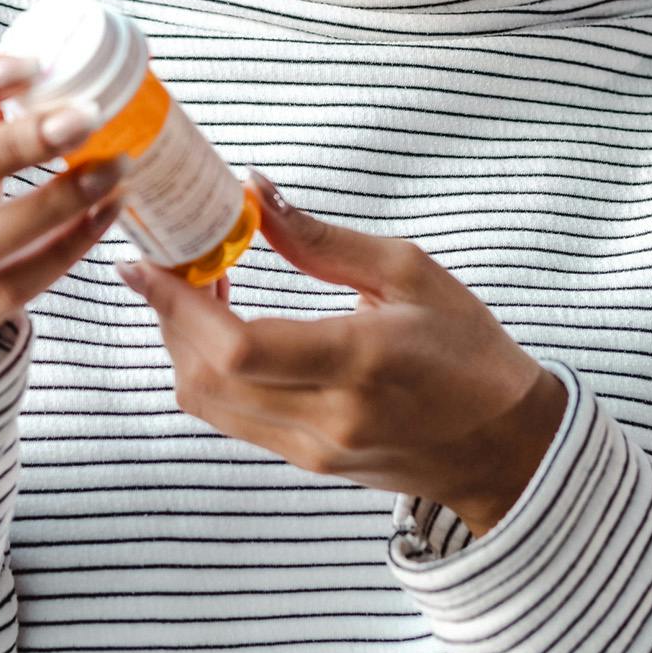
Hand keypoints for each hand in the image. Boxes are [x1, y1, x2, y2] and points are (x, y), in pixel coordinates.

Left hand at [118, 171, 565, 536]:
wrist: (505, 445)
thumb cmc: (468, 348)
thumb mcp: (409, 272)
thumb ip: (320, 238)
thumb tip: (253, 191)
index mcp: (357, 362)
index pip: (236, 348)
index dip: (176, 306)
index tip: (145, 262)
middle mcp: (326, 418)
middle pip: (204, 375)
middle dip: (168, 315)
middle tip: (167, 260)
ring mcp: (312, 449)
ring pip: (207, 401)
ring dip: (182, 343)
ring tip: (197, 286)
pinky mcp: (307, 461)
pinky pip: (231, 416)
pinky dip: (208, 368)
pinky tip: (224, 325)